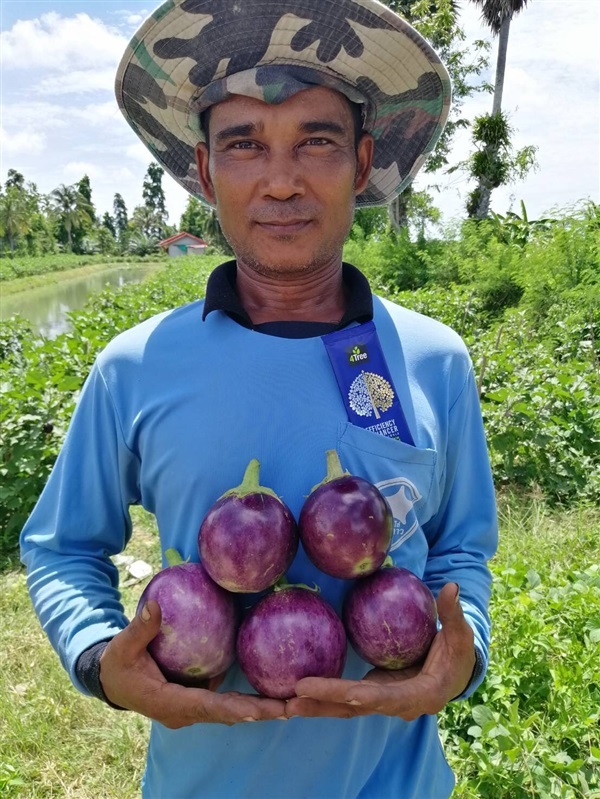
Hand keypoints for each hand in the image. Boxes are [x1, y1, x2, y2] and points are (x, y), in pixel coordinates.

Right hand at [99, 600, 285, 727]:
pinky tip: (270, 690)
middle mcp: (184, 712)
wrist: (109, 682)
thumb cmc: (117, 665)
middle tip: (293, 707)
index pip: (207, 706)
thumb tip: (156, 605)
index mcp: (169, 703)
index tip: (260, 709)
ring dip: (258, 708)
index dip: (234, 707)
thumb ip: (140, 629)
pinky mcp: (195, 699)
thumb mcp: (122, 647)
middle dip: (260, 712)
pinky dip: (246, 699)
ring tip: (291, 702)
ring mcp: (191, 709)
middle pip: (227, 714)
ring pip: (229, 711)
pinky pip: (224, 701)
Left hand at [285, 582, 475, 721]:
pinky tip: (298, 694)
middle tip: (292, 699)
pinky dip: (323, 698)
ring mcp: (382, 701)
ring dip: (317, 706)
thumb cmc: (460, 655)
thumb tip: (452, 587)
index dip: (357, 695)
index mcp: (418, 695)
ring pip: (345, 708)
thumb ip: (454, 614)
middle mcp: (396, 705)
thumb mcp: (462, 636)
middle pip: (354, 707)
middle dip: (324, 703)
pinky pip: (344, 699)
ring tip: (284, 703)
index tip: (334, 692)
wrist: (459, 676)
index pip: (382, 697)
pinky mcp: (372, 693)